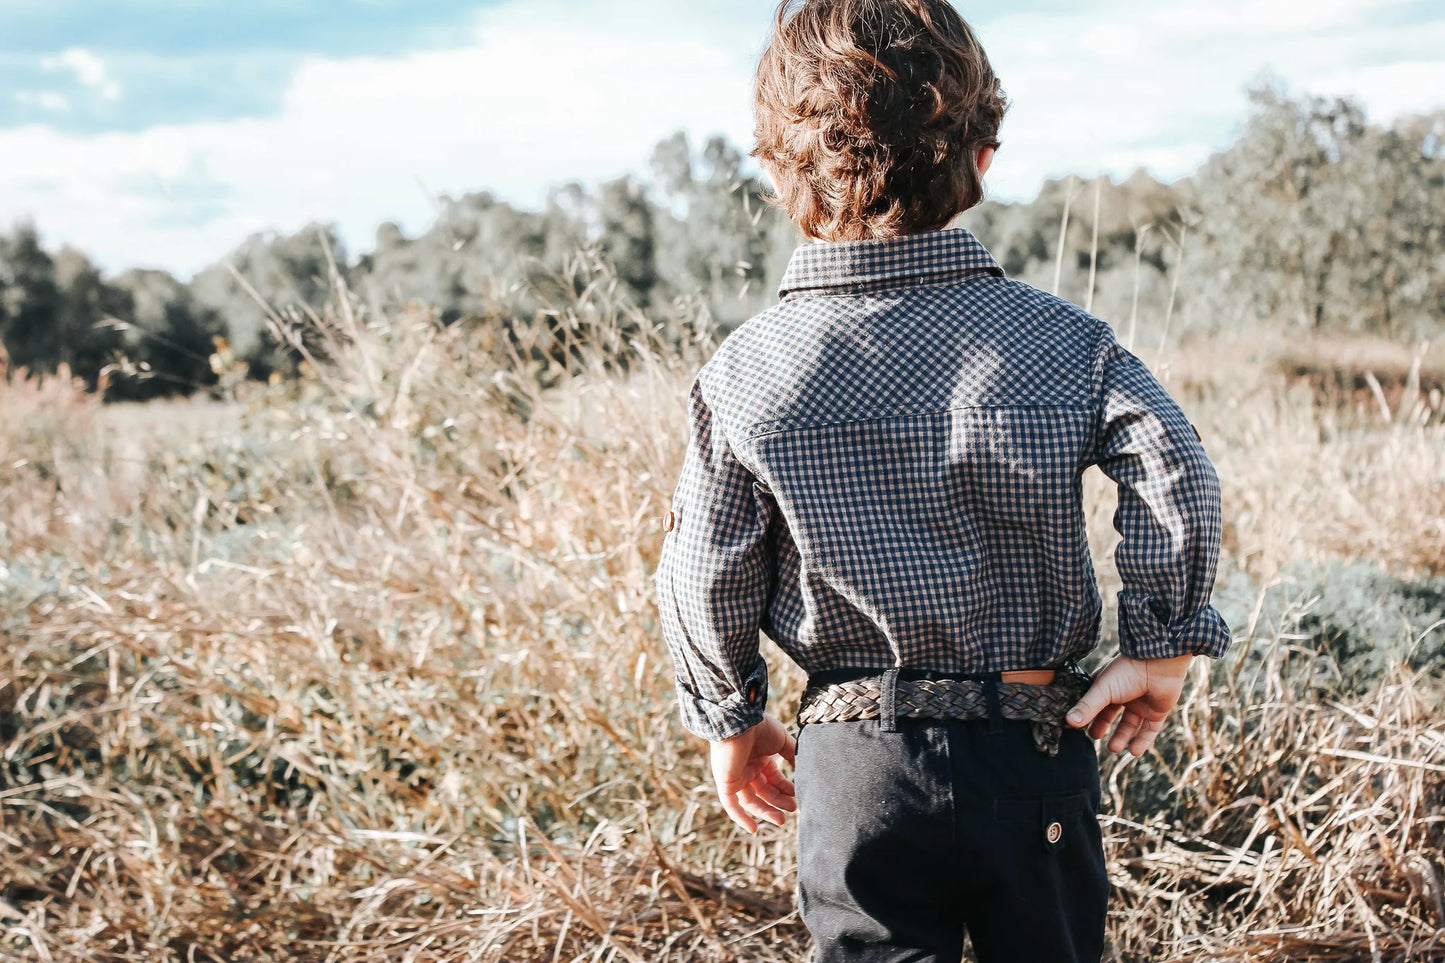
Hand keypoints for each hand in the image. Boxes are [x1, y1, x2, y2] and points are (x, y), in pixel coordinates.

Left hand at [709, 714, 796, 832]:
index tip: (797, 795)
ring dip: (766, 811)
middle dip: (778, 801)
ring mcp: (735, 776)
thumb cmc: (760, 727)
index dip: (785, 788)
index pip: (773, 779)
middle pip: (764, 791)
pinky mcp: (726, 782)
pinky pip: (731, 805)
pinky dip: (740, 818)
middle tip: (794, 809)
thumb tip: (802, 765)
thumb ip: (791, 753)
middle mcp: (746, 768)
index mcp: (759, 758)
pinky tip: (753, 829)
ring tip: (782, 820)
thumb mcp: (782, 740)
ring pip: (751, 801)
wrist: (740, 720)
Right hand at [1065, 654, 1193, 755]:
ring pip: (1130, 726)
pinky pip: (1149, 731)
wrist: (1158, 664)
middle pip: (1110, 716)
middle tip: (1095, 737)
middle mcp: (1123, 695)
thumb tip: (1069, 722)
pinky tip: (1134, 752)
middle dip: (1102, 727)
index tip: (1077, 728)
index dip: (1087, 716)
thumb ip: (1087, 707)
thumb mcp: (1102, 690)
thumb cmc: (1127, 672)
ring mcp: (1140, 704)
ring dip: (1122, 738)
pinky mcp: (1156, 712)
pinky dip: (1142, 742)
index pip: (1094, 704)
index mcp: (1108, 686)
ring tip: (1114, 748)